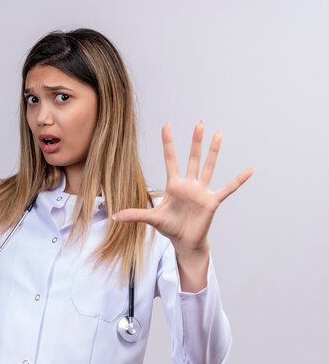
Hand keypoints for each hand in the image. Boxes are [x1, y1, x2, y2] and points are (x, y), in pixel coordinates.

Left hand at [111, 121, 252, 278]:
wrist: (184, 241)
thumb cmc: (169, 227)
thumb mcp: (151, 219)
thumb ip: (135, 214)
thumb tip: (114, 216)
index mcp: (174, 185)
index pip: (170, 159)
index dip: (168, 143)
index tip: (166, 125)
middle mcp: (189, 184)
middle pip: (192, 158)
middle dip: (195, 141)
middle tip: (199, 122)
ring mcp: (202, 191)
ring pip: (209, 167)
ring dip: (214, 151)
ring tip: (219, 134)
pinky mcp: (212, 201)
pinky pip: (227, 188)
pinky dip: (238, 180)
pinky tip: (249, 170)